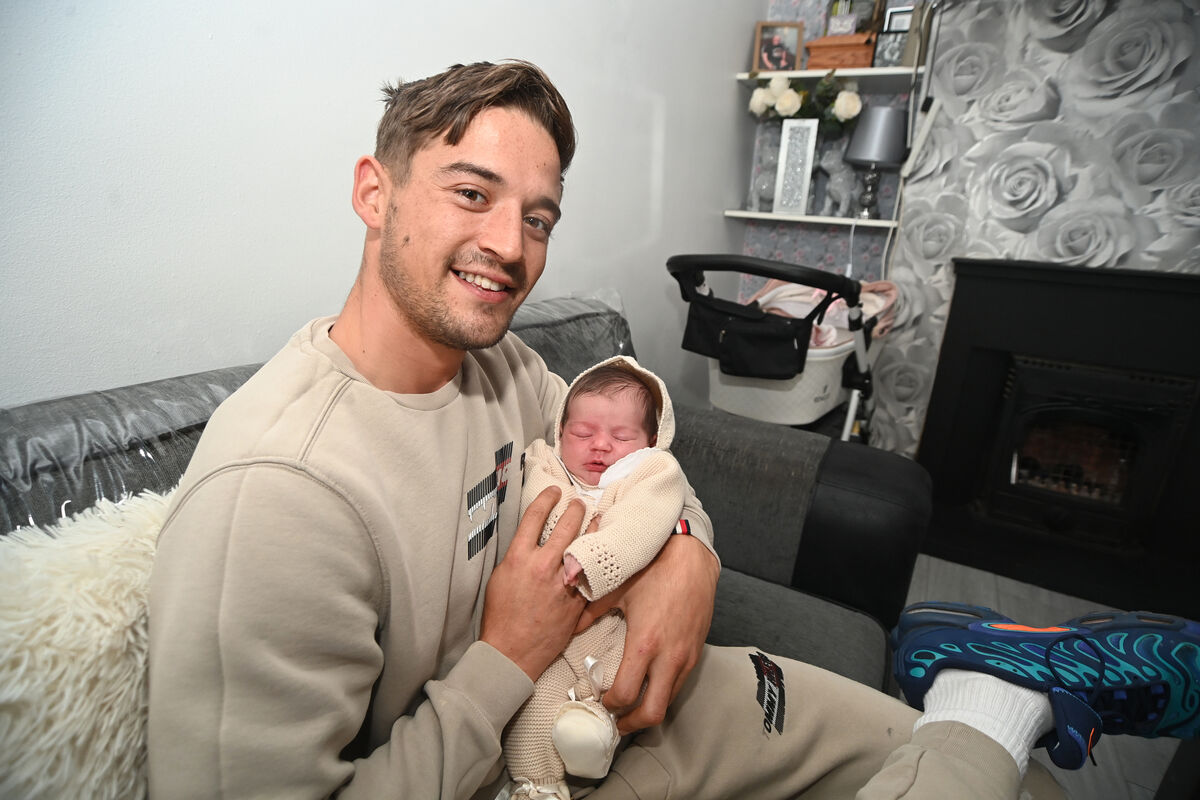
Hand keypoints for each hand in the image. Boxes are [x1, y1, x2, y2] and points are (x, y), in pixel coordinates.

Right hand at [480, 487, 586, 680]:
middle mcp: (543, 566)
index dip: (547, 498)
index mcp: (519, 558)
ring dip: (592, 527)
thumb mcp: (500, 578)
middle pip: (565, 525)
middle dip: (575, 508)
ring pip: (584, 545)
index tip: (554, 491)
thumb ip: (518, 555)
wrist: (511, 652)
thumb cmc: (501, 616)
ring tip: (595, 517)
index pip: (535, 516)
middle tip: (579, 502)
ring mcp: (563, 583)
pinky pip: (591, 572)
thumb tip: (532, 539)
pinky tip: (601, 549)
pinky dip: (596, 557)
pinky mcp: (576, 599)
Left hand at [577, 534, 718, 733]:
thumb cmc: (653, 568)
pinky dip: (663, 692)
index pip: (625, 695)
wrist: (692, 556)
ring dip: (648, 709)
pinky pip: (679, 684)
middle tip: (616, 721)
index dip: (610, 705)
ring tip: (630, 706)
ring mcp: (686, 656)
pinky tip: (650, 683)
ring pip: (668, 701)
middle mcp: (669, 657)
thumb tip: (568, 627)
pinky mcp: (696, 651)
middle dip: (631, 724)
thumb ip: (589, 611)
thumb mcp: (616, 588)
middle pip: (652, 713)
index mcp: (645, 644)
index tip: (600, 701)